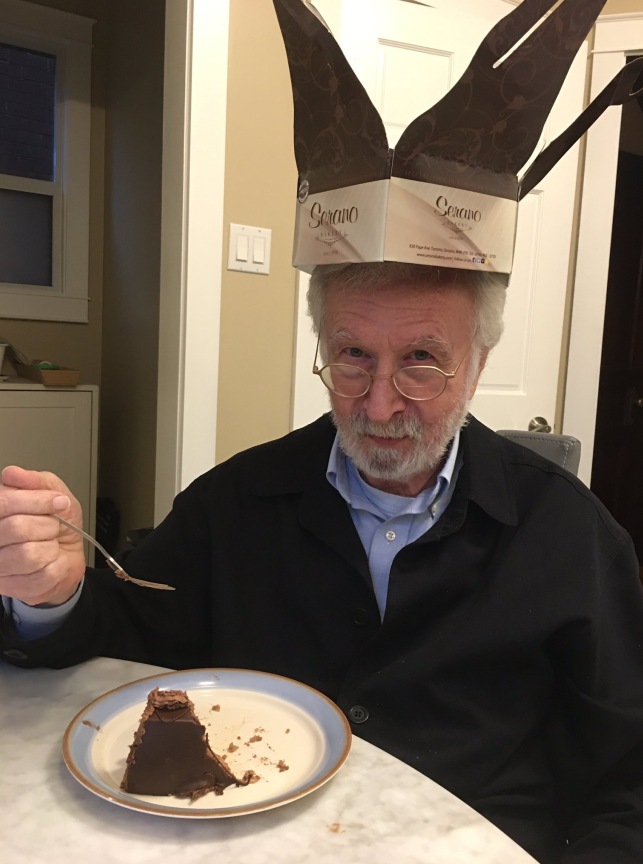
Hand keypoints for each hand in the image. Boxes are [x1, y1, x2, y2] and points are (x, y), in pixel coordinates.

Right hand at [0, 466, 85, 606]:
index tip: (59, 502)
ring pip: (29, 554)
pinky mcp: (13, 588)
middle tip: (53, 527)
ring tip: (50, 545)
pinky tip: (53, 561)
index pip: (4, 504)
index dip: (36, 501)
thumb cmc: (57, 523)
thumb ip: (36, 482)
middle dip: (48, 525)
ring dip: (51, 547)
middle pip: (17, 528)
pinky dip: (59, 566)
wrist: (68, 554)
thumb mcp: (54, 493)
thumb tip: (13, 474)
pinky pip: (44, 574)